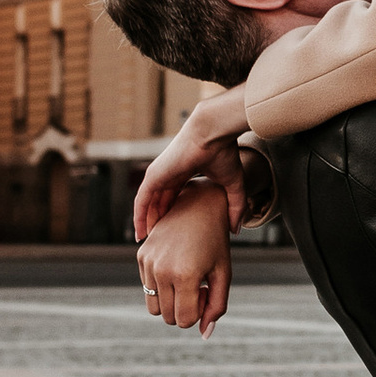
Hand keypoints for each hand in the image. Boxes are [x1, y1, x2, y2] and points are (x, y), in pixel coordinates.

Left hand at [133, 92, 250, 239]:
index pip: (174, 196)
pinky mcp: (153, 176)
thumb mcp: (232, 186)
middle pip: (159, 202)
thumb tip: (235, 230)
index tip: (174, 232)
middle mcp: (169, 173)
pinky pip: (142, 201)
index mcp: (185, 172)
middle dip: (158, 221)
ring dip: (146, 222)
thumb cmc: (224, 153)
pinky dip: (139, 216)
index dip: (173, 214)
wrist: (214, 134)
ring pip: (148, 203)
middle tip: (159, 242)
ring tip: (146, 242)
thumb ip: (236, 207)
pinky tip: (141, 232)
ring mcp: (159, 174)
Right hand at [138, 187, 233, 333]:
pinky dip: (161, 286)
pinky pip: (147, 289)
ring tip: (186, 280)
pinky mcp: (141, 256)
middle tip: (199, 285)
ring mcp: (148, 262)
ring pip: (154, 308)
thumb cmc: (216, 242)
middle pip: (169, 317)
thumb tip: (204, 335)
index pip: (185, 320)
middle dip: (185, 309)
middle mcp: (162, 270)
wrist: (198, 205)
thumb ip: (217, 307)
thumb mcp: (223, 274)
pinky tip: (176, 265)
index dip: (199, 312)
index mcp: (186, 275)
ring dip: (171, 301)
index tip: (207, 292)